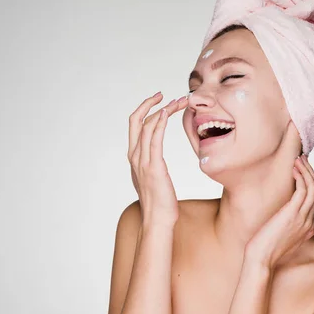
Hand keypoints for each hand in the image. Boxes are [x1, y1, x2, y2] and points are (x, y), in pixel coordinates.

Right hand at [127, 92, 187, 225]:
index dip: (145, 109)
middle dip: (150, 103)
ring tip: (178, 102)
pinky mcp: (153, 167)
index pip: (135, 124)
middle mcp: (135, 155)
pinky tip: (166, 113)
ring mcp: (142, 161)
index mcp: (135, 156)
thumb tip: (154, 157)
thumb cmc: (159, 201)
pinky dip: (159, 123)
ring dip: (163, 110)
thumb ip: (150, 163)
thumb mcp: (152, 177)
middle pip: (136, 120)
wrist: (157, 220)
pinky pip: (154, 140)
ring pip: (148, 126)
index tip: (159, 100)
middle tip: (164, 94)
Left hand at [244, 152, 313, 268]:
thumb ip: (298, 230)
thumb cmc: (266, 250)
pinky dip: (300, 177)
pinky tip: (293, 169)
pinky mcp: (292, 214)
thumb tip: (305, 225)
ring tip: (298, 159)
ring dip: (307, 171)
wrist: (260, 261)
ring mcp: (302, 218)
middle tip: (302, 159)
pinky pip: (303, 190)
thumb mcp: (287, 240)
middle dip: (311, 172)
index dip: (312, 181)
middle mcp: (308, 221)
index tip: (304, 170)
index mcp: (308, 226)